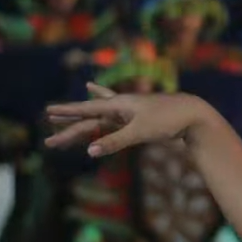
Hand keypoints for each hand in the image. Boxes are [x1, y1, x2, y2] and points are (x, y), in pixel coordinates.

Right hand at [45, 83, 223, 156]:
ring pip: (98, 119)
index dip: (67, 112)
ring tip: (59, 119)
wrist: (193, 114)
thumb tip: (89, 151)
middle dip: (69, 129)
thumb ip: (114, 142)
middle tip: (49, 142)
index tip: (48, 111)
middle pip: (89, 119)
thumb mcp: (140, 132)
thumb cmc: (168, 120)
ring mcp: (128, 112)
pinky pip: (112, 117)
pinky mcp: (136, 118)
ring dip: (80, 123)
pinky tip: (93, 89)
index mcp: (119, 105)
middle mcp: (121, 106)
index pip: (87, 109)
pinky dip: (102, 106)